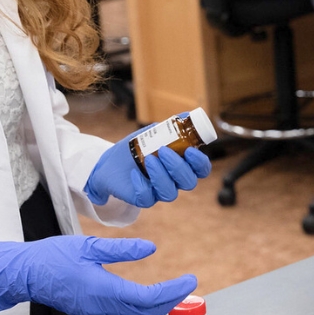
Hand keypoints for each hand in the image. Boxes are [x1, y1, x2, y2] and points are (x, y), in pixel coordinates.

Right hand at [0, 235, 195, 314]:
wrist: (27, 275)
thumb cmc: (54, 257)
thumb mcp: (89, 245)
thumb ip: (122, 249)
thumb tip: (151, 248)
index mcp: (103, 289)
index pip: (148, 298)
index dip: (172, 291)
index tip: (189, 281)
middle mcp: (102, 307)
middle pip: (147, 313)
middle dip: (171, 302)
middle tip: (187, 286)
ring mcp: (97, 314)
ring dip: (159, 310)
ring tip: (174, 293)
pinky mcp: (93, 314)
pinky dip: (144, 313)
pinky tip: (150, 300)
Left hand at [84, 127, 211, 207]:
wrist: (112, 160)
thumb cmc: (138, 147)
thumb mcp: (153, 133)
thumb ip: (170, 126)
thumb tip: (186, 115)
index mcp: (183, 165)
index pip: (201, 169)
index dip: (200, 163)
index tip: (190, 150)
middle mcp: (175, 181)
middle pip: (189, 182)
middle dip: (178, 167)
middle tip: (164, 150)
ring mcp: (159, 191)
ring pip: (170, 193)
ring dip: (162, 176)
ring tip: (149, 159)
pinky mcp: (143, 199)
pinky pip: (147, 198)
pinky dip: (142, 185)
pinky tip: (134, 173)